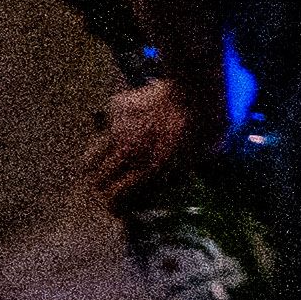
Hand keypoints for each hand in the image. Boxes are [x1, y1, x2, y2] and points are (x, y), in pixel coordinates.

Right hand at [79, 72, 200, 205]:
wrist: (196, 91)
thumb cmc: (208, 126)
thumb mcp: (202, 159)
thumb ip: (182, 172)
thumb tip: (175, 181)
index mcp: (149, 170)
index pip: (115, 197)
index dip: (114, 206)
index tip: (116, 208)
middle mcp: (127, 154)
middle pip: (97, 179)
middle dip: (102, 186)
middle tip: (108, 185)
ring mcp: (117, 130)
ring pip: (92, 156)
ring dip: (96, 164)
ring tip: (103, 164)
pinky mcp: (115, 109)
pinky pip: (104, 124)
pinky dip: (111, 130)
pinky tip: (126, 126)